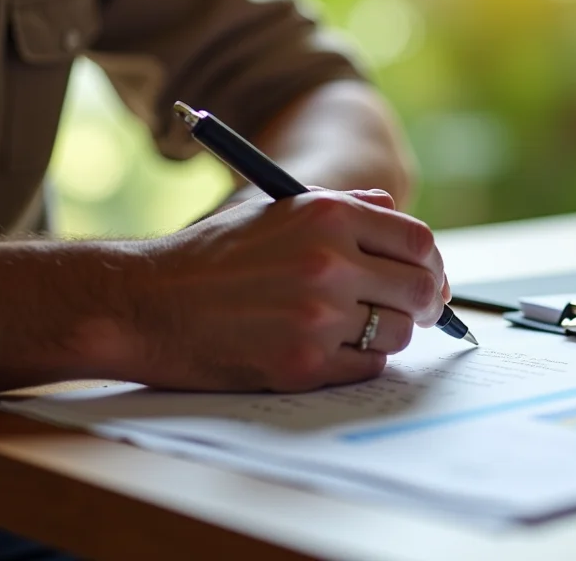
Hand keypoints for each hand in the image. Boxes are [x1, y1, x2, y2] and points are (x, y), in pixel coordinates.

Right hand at [119, 189, 450, 391]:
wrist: (145, 302)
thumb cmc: (213, 257)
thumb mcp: (279, 209)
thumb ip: (347, 208)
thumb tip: (402, 224)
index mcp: (328, 215)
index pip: (418, 241)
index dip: (430, 263)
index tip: (427, 277)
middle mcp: (329, 262)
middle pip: (419, 289)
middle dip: (424, 303)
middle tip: (413, 311)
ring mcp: (318, 316)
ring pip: (398, 332)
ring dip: (388, 334)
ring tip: (355, 327)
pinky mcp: (303, 364)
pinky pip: (367, 367)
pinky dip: (359, 361)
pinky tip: (330, 348)